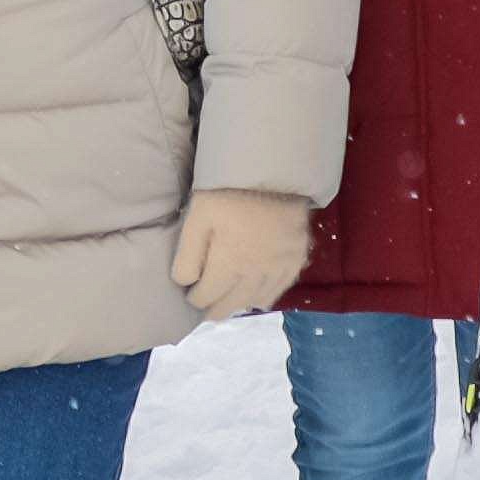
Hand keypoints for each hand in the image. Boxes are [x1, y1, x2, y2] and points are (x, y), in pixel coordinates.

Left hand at [169, 189, 312, 318]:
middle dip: (213, 307)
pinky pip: (277, 291)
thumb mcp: (198, 217)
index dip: (193, 297)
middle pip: (230, 306)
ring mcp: (279, 269)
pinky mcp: (295, 260)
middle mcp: (256, 274)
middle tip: (204, 305)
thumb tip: (184, 283)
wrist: (275, 172)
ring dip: (237, 303)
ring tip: (226, 298)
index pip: (206, 298)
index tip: (189, 292)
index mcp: (230, 265)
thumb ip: (188, 254)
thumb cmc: (229, 192)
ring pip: (253, 301)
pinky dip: (262, 295)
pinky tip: (253, 292)